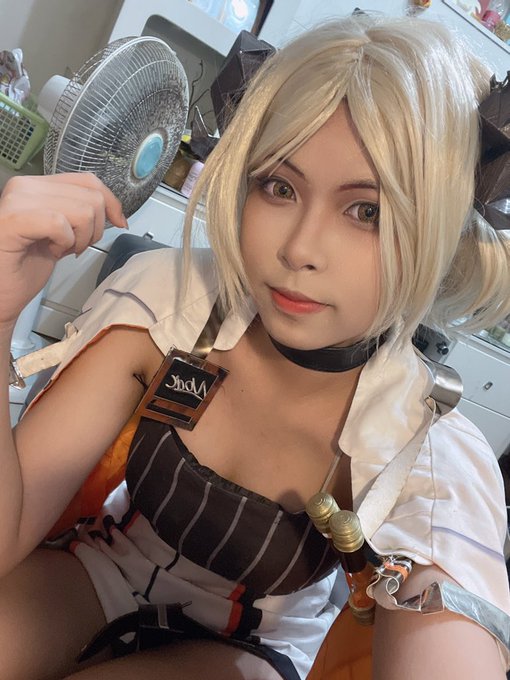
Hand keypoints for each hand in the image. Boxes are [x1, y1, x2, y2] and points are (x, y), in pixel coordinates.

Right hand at [0, 173, 126, 327]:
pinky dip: (64, 243)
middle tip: (74, 246)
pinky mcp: (13, 221)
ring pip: (82, 210)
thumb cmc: (25, 267)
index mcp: (35, 186)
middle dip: (94, 229)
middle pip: (91, 196)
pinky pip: (60, 224)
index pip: (87, 180)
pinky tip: (50, 251)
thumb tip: (114, 211)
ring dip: (79, 239)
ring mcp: (17, 201)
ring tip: (59, 249)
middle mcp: (24, 187)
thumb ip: (81, 214)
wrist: (2, 294)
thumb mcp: (62, 234)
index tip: (119, 222)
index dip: (111, 202)